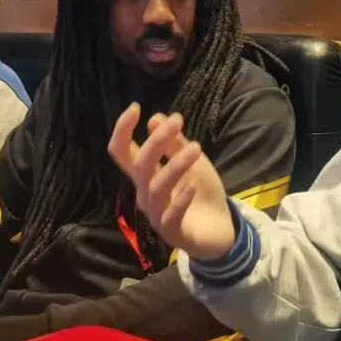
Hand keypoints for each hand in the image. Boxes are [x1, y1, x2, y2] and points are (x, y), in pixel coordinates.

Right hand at [108, 103, 235, 261]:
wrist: (218, 231)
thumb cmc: (199, 193)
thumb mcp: (192, 162)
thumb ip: (175, 144)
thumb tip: (156, 118)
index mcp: (145, 175)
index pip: (122, 152)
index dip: (122, 130)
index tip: (136, 107)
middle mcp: (145, 193)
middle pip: (140, 165)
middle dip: (156, 141)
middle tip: (177, 121)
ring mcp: (157, 214)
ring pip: (157, 187)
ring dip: (175, 165)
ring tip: (196, 148)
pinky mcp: (173, 232)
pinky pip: (171, 216)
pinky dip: (180, 200)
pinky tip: (191, 186)